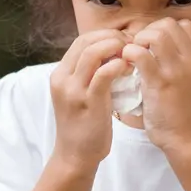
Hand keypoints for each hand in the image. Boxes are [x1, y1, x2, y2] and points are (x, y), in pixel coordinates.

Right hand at [50, 29, 133, 169]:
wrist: (75, 155)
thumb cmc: (82, 124)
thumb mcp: (78, 93)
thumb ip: (88, 74)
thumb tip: (110, 54)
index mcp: (60, 74)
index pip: (81, 40)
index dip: (104, 35)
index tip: (122, 41)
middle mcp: (62, 78)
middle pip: (86, 41)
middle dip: (111, 37)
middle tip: (130, 44)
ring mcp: (73, 90)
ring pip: (92, 53)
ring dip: (115, 47)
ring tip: (130, 54)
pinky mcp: (88, 102)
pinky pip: (103, 74)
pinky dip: (117, 65)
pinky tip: (127, 68)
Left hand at [122, 18, 190, 149]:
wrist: (185, 138)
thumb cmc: (180, 112)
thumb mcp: (187, 81)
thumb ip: (175, 63)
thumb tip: (153, 47)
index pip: (183, 25)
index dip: (163, 29)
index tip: (151, 44)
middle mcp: (189, 60)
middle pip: (167, 24)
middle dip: (147, 31)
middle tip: (138, 49)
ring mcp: (175, 70)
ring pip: (156, 34)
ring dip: (138, 40)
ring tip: (132, 56)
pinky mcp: (159, 83)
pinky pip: (140, 54)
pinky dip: (129, 54)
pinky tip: (126, 65)